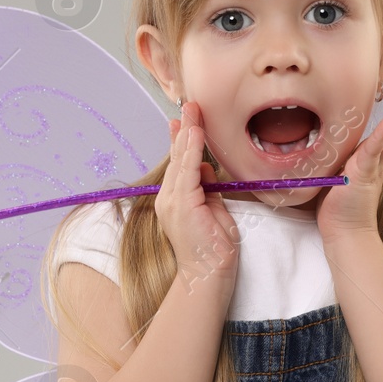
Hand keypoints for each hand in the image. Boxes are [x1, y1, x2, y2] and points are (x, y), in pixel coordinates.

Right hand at [155, 101, 239, 293]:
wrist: (208, 276)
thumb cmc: (213, 250)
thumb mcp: (213, 211)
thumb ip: (208, 189)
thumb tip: (206, 168)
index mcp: (176, 199)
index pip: (179, 163)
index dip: (183, 140)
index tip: (186, 119)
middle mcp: (169, 198)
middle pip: (177, 157)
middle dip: (185, 129)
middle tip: (190, 105)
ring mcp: (172, 201)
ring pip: (181, 160)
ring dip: (188, 133)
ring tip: (193, 111)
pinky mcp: (181, 205)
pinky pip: (187, 171)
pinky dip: (191, 151)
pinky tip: (195, 133)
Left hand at [317, 77, 382, 238]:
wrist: (345, 232)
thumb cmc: (342, 204)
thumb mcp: (346, 171)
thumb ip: (350, 157)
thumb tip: (343, 146)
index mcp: (378, 155)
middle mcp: (380, 157)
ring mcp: (373, 163)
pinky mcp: (362, 172)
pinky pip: (372, 150)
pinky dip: (382, 136)